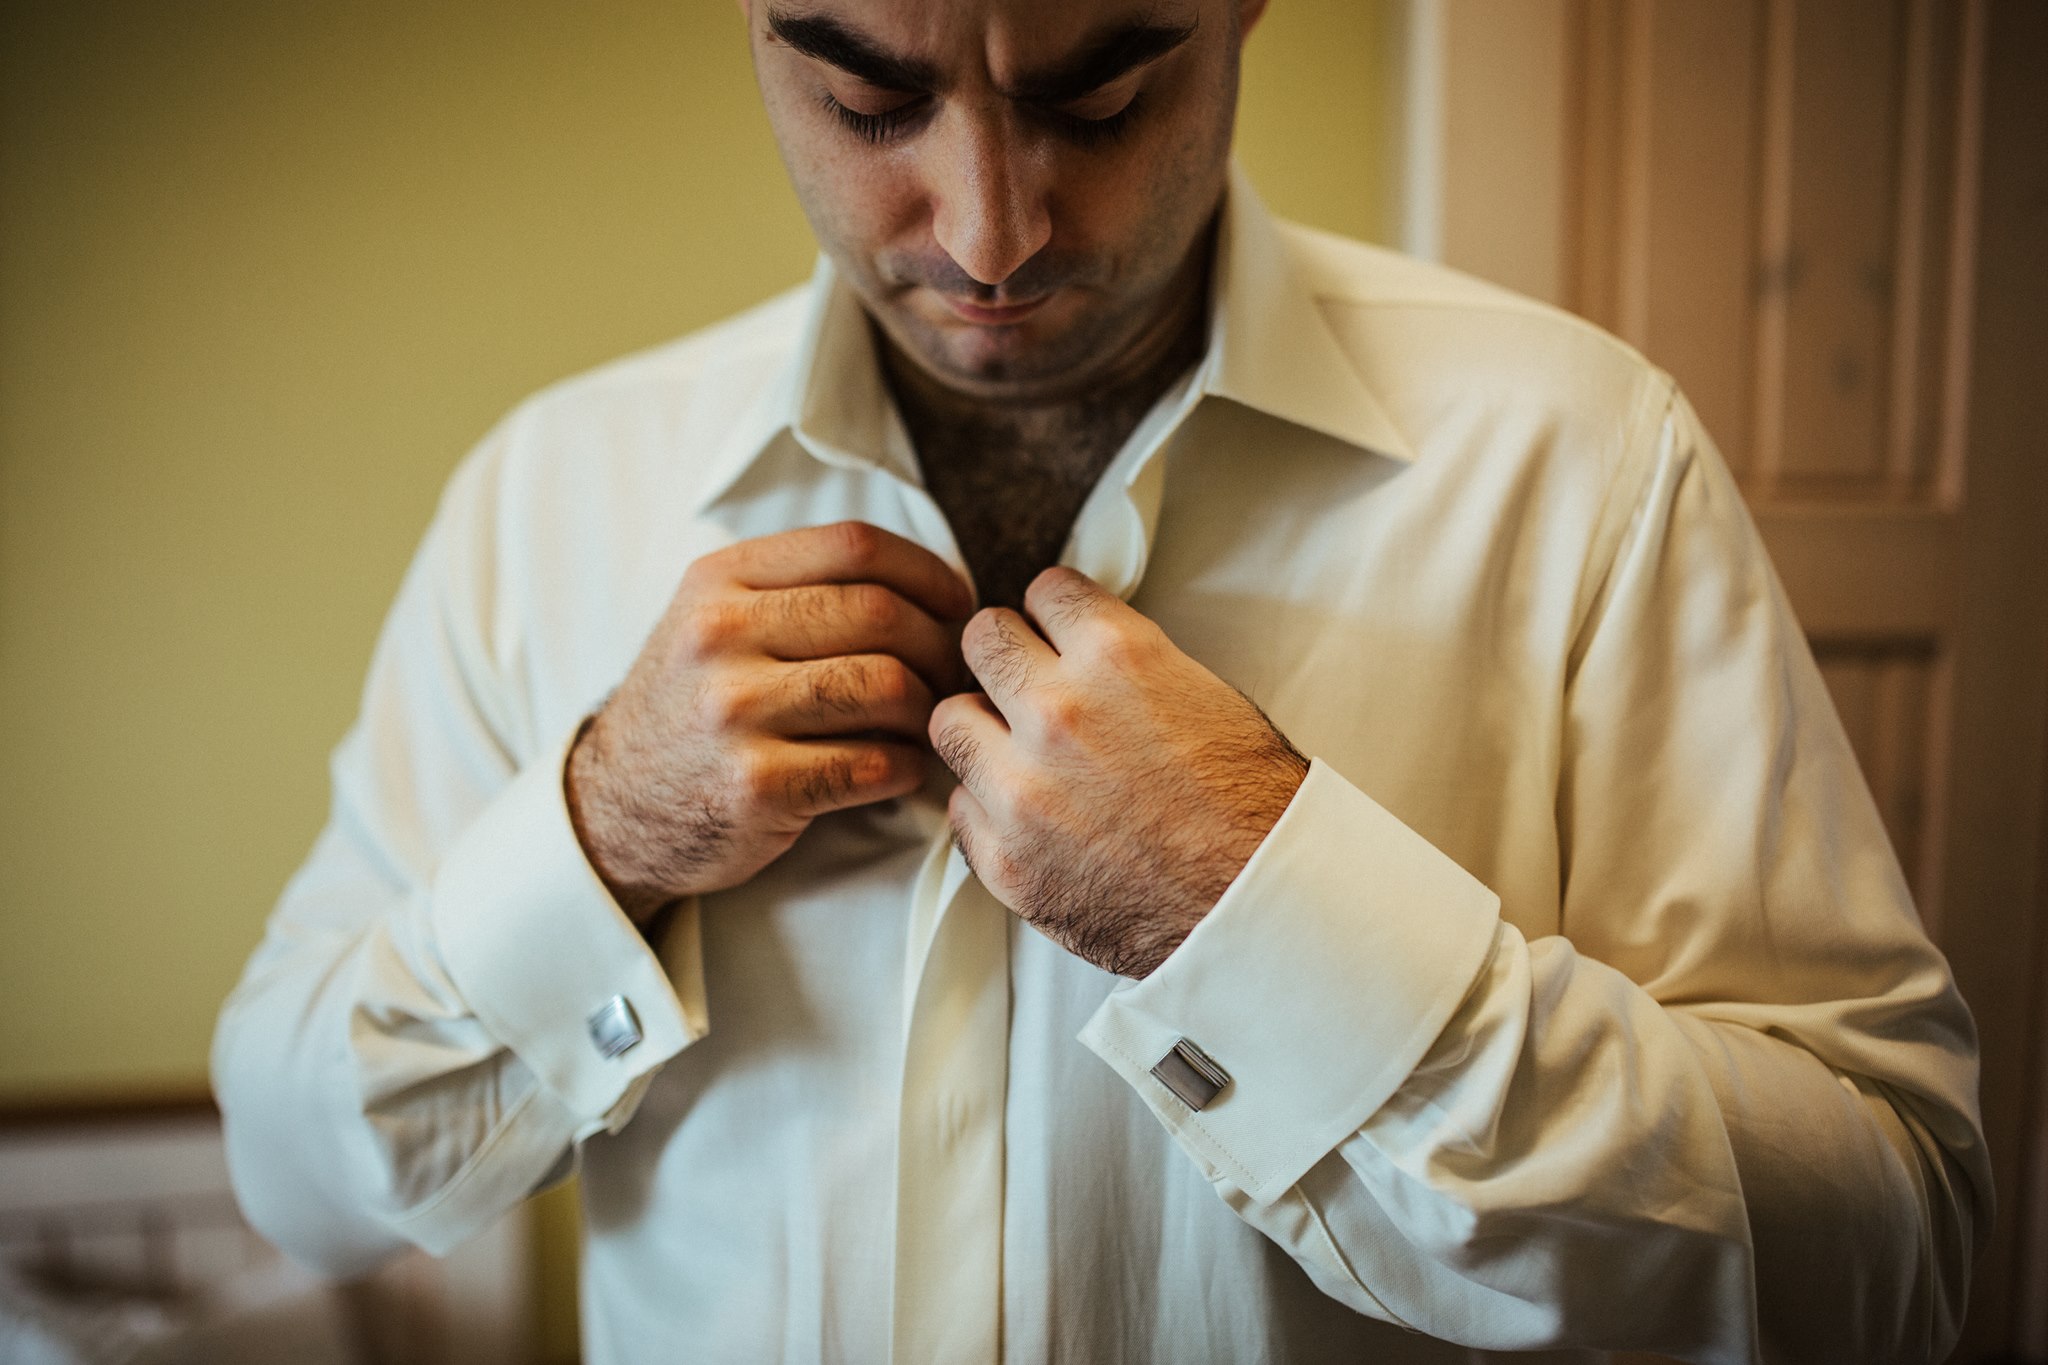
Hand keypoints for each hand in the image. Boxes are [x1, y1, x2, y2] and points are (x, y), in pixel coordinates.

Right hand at [567, 521, 973, 921]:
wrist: (615, 808)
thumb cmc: (692, 709)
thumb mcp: (714, 622)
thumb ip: (797, 589)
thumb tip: (930, 584)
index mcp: (720, 581)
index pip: (854, 545)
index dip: (927, 571)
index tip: (955, 603)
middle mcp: (720, 636)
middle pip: (881, 613)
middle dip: (939, 645)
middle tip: (952, 674)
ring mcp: (735, 712)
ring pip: (887, 686)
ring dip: (928, 710)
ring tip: (926, 723)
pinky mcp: (756, 785)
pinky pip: (873, 765)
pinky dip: (905, 769)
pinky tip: (897, 770)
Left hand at [929, 567, 1308, 977]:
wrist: (1258, 905)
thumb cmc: (1250, 806)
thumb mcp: (1205, 695)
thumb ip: (1127, 662)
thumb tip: (1079, 647)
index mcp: (1117, 658)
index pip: (1046, 590)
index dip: (1055, 614)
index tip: (1056, 633)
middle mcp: (1058, 712)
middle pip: (984, 640)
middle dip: (1006, 655)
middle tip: (1023, 681)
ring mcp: (1022, 787)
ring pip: (950, 720)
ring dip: (981, 728)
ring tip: (1014, 750)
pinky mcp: (1003, 855)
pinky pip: (960, 804)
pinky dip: (987, 805)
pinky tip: (1028, 815)